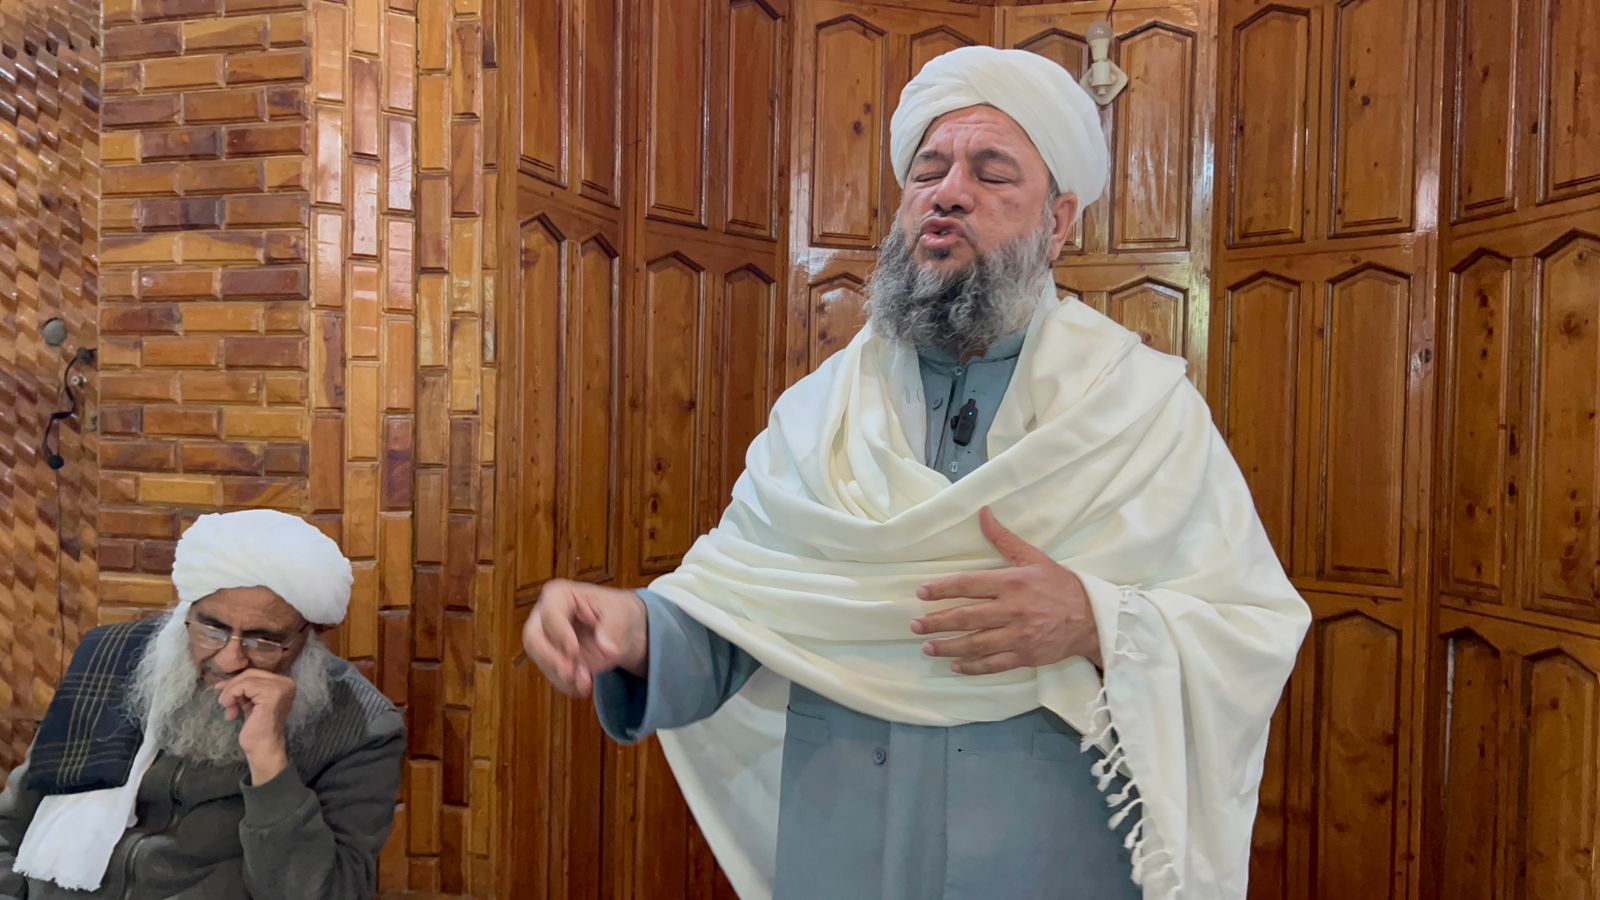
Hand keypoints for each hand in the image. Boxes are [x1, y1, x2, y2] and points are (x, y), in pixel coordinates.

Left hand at [215, 670, 295, 783]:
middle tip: (224, 703)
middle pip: (250, 673)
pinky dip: (232, 695)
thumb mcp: (250, 704)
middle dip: (232, 687)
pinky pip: (244, 686)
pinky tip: (231, 711)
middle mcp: (286, 683)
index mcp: (284, 684)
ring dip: (230, 693)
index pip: (255, 674)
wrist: (264, 750)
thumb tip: (221, 683)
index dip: (236, 683)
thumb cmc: (258, 730)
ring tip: (229, 709)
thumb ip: (243, 691)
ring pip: (246, 679)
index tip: (225, 698)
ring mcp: (280, 688)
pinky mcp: (272, 695)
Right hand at [521, 580, 649, 697]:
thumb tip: (606, 648)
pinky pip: (552, 675)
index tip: (573, 649)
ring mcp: (546, 639)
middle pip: (533, 638)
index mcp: (559, 595)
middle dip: (550, 658)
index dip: (559, 633)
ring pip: (541, 661)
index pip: (550, 613)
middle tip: (570, 672)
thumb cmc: (617, 612)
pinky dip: (567, 684)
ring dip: (561, 676)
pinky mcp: (552, 660)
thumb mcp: (622, 612)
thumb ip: (614, 627)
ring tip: (585, 682)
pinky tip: (583, 687)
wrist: (622, 630)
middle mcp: (545, 616)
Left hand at [912, 507, 1100, 674]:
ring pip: (976, 643)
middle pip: (967, 617)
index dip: (943, 589)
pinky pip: (994, 664)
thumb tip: (983, 513)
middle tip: (915, 626)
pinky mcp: (1026, 656)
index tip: (922, 593)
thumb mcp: (1034, 557)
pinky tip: (955, 666)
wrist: (1092, 619)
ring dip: (948, 647)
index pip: (969, 584)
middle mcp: (1013, 610)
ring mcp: (1019, 636)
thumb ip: (1004, 539)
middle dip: (937, 622)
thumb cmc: (1060, 585)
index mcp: (1013, 583)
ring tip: (928, 647)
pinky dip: (973, 667)